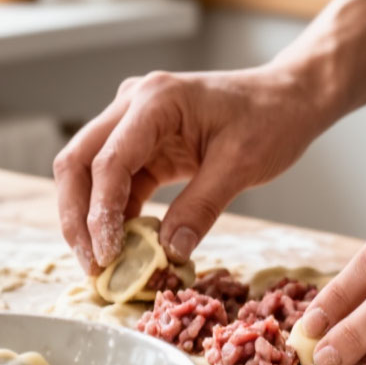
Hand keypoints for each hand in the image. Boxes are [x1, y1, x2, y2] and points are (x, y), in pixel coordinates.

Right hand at [54, 65, 329, 272]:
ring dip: (90, 219)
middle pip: (78, 162)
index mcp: (156, 100)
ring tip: (103, 265)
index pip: (108, 161)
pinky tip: (125, 247)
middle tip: (91, 265)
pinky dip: (116, 214)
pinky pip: (117, 181)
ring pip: (89, 173)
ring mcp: (134, 122)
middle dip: (77, 217)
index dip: (100, 213)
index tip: (106, 256)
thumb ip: (201, 208)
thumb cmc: (271, 119)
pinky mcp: (144, 144)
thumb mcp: (240, 166)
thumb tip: (169, 253)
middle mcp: (133, 104)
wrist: (288, 98)